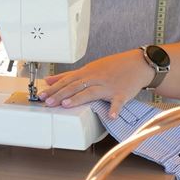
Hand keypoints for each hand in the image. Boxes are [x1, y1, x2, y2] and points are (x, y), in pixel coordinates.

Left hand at [40, 50, 154, 118]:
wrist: (138, 64)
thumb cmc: (112, 67)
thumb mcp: (89, 68)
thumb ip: (68, 75)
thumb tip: (48, 80)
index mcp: (87, 73)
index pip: (67, 80)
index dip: (54, 89)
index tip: (41, 96)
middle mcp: (95, 78)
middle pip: (75, 86)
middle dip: (61, 94)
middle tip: (48, 102)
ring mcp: (109, 86)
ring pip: (92, 92)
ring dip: (79, 98)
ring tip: (67, 105)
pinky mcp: (122, 93)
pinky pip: (118, 102)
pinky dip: (115, 109)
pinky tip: (111, 116)